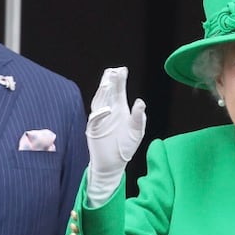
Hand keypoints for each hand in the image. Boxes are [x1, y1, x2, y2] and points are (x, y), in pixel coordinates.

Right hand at [85, 66, 146, 205]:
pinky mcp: (93, 130)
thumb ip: (139, 117)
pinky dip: (100, 114)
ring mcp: (100, 120)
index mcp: (120, 109)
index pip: (118, 91)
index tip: (122, 69)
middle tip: (113, 71)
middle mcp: (109, 111)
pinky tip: (108, 109)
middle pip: (107, 93)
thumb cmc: (125, 147)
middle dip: (109, 82)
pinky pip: (95, 119)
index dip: (120, 80)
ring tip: (107, 83)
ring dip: (102, 93)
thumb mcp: (137, 132)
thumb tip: (140, 102)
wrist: (114, 165)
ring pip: (99, 103)